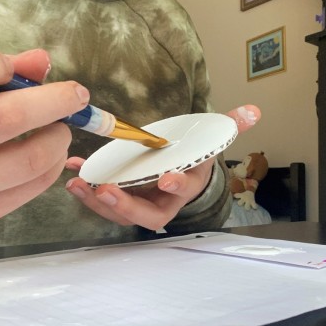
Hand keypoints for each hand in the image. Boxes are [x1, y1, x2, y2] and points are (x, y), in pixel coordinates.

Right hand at [0, 42, 90, 228]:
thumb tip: (42, 61)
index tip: (8, 67)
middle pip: (5, 119)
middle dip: (53, 101)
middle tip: (76, 94)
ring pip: (29, 159)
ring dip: (58, 137)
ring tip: (60, 126)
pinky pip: (33, 186)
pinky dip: (54, 162)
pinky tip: (51, 150)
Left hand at [65, 105, 261, 229]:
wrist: (180, 169)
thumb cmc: (193, 158)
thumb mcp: (212, 141)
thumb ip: (230, 126)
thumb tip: (254, 111)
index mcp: (185, 186)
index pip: (184, 191)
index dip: (176, 187)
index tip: (166, 178)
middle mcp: (162, 200)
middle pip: (145, 214)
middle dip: (125, 206)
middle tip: (105, 192)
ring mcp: (140, 202)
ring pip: (119, 212)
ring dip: (97, 201)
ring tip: (78, 184)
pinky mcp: (121, 197)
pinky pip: (103, 199)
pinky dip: (86, 188)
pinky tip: (71, 172)